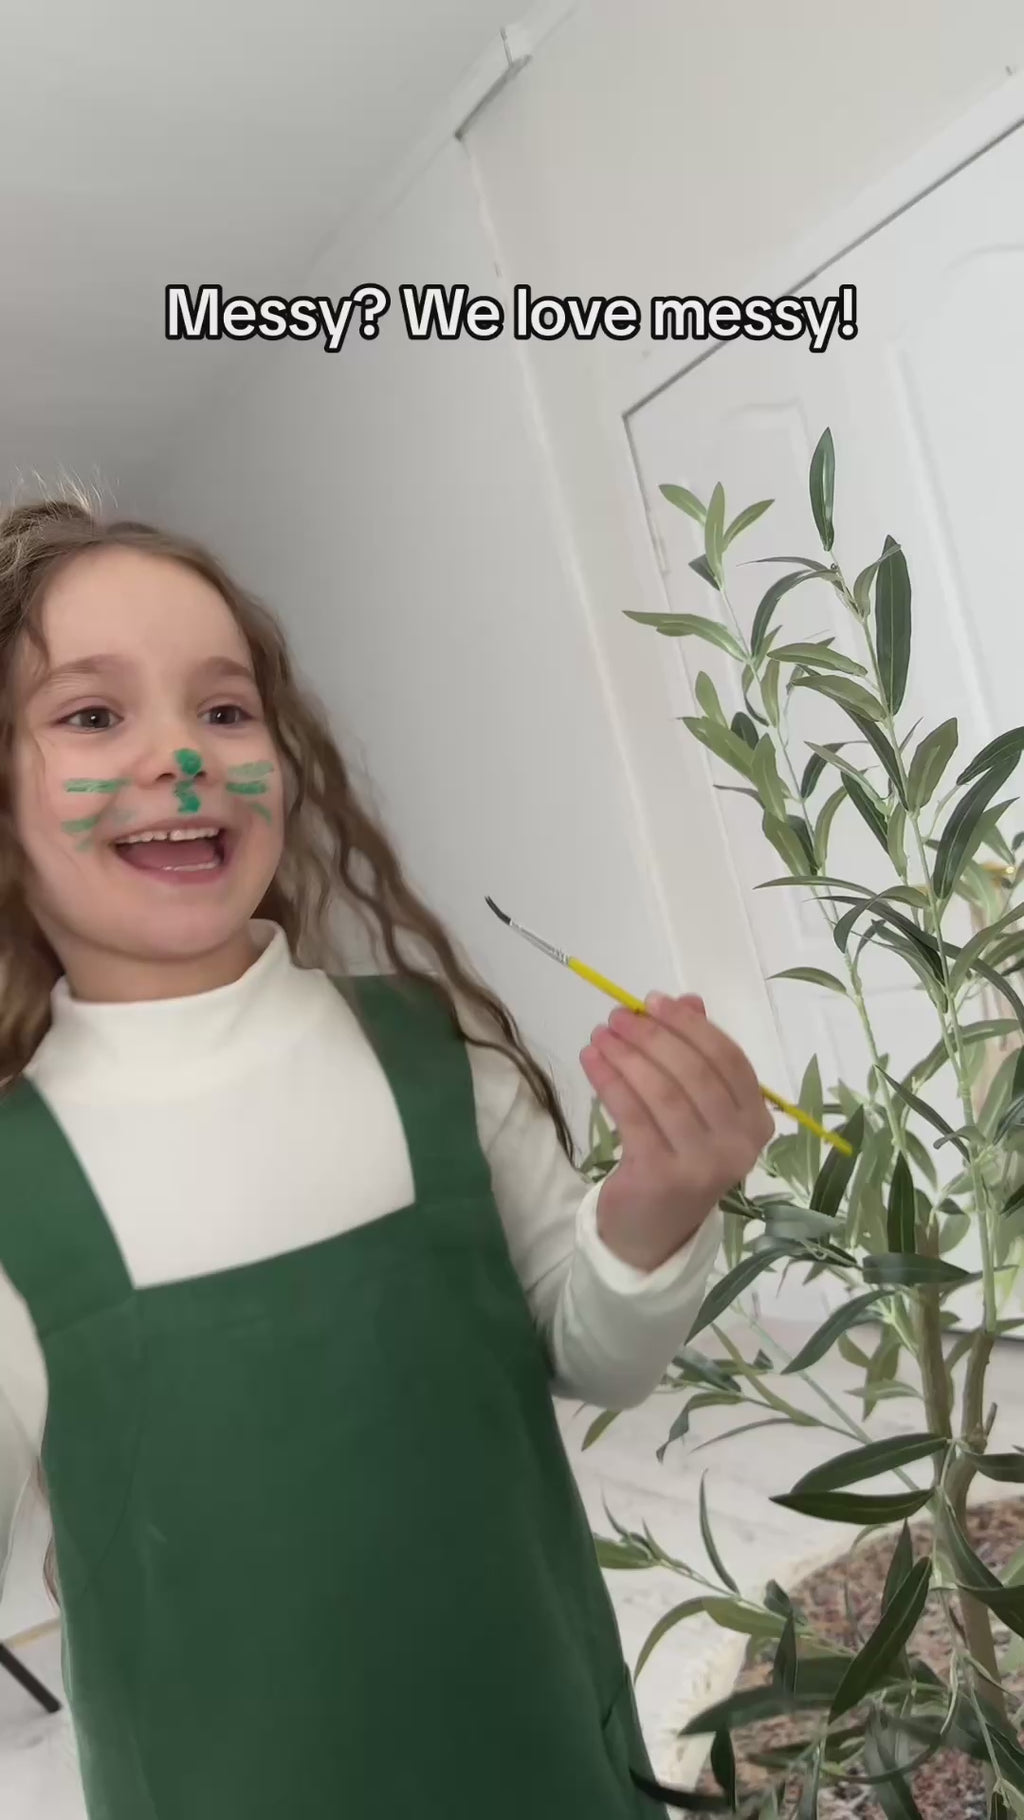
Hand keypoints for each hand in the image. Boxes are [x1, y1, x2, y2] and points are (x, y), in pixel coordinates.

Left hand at [580, 992, 774, 1273]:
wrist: (654, 1231)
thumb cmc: (678, 1159)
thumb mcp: (695, 1109)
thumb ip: (696, 1055)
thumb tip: (688, 1000)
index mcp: (757, 1122)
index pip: (728, 1060)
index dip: (691, 1026)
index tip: (653, 1001)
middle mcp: (739, 1144)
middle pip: (694, 1072)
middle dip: (652, 1036)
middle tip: (617, 1016)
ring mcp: (703, 1164)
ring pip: (661, 1091)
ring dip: (626, 1056)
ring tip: (599, 1035)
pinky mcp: (662, 1176)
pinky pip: (633, 1115)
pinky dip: (609, 1081)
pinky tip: (591, 1062)